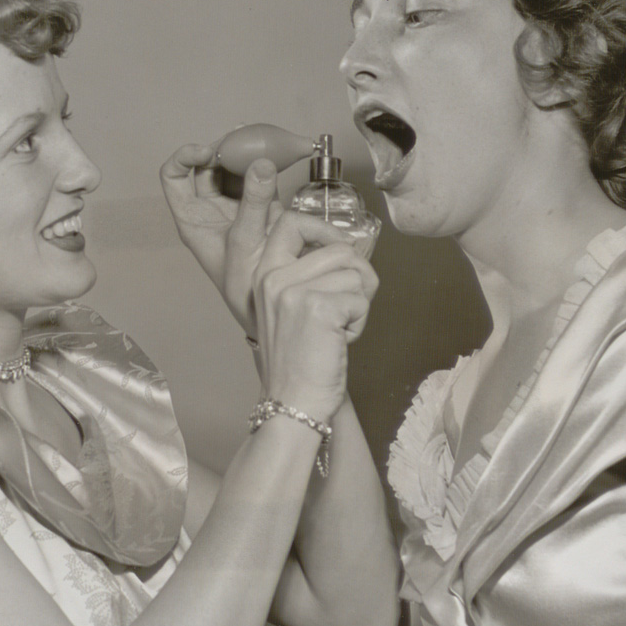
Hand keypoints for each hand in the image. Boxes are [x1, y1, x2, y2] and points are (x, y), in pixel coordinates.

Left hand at [160, 146, 282, 335]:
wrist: (273, 301)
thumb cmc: (246, 283)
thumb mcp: (245, 240)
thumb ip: (253, 201)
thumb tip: (263, 164)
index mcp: (192, 217)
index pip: (174, 176)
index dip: (186, 157)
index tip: (208, 151)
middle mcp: (210, 208)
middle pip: (208, 165)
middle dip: (224, 146)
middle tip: (244, 135)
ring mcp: (235, 206)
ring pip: (235, 168)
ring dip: (248, 150)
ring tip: (262, 135)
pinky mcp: (260, 206)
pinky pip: (261, 177)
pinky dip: (270, 162)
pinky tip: (282, 150)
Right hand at [253, 211, 377, 421]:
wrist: (292, 404)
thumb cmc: (298, 362)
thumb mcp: (289, 310)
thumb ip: (308, 277)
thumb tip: (350, 251)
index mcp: (264, 274)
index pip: (290, 222)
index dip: (324, 229)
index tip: (340, 249)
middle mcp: (274, 277)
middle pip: (341, 249)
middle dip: (357, 278)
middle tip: (347, 309)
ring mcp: (295, 291)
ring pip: (356, 275)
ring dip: (358, 305)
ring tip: (336, 330)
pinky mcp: (319, 307)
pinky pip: (361, 300)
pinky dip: (359, 324)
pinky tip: (339, 342)